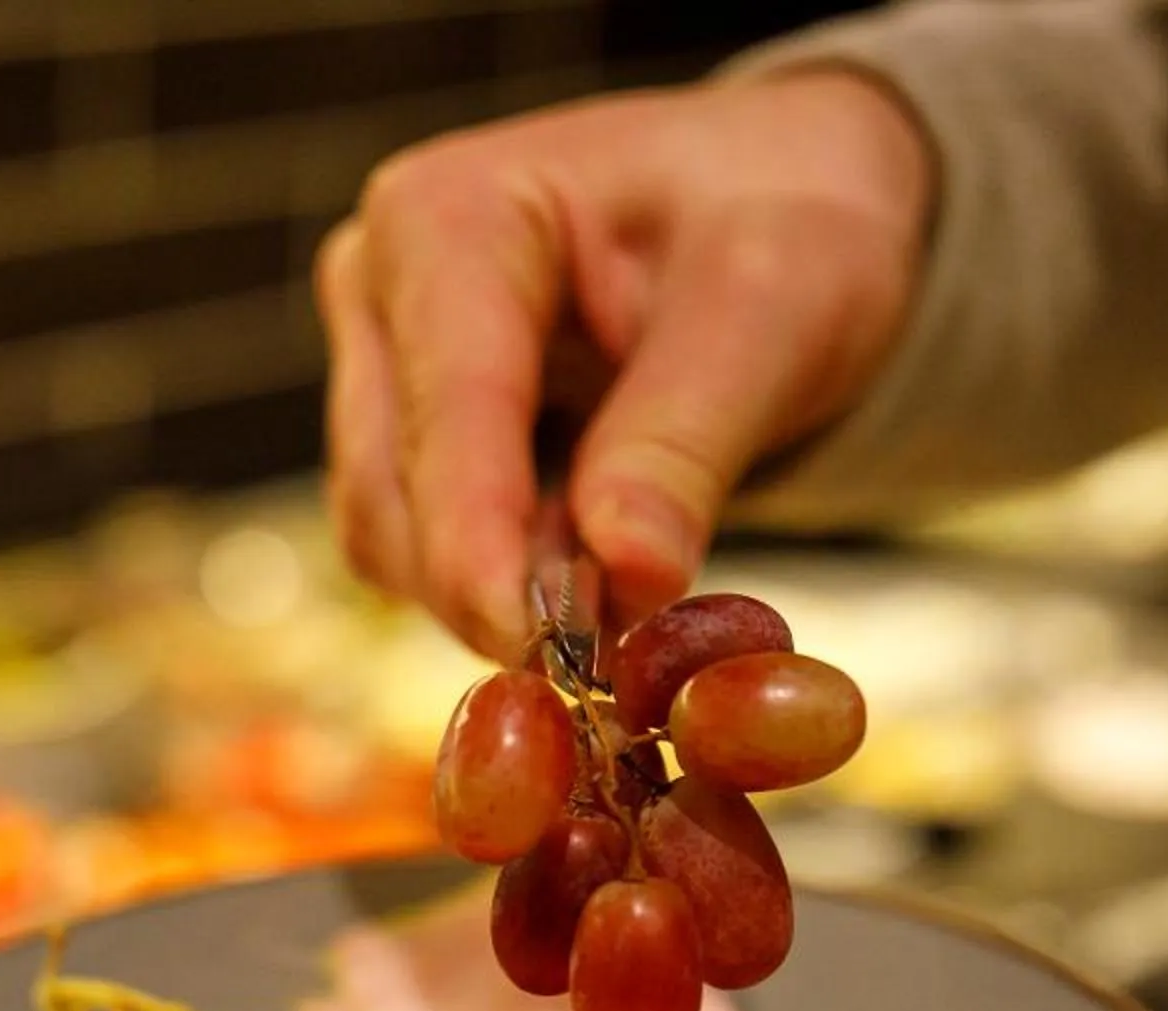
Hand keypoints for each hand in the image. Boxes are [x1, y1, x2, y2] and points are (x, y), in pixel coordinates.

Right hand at [315, 73, 934, 653]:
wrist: (788, 201)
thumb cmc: (787, 217)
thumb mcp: (775, 306)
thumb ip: (686, 439)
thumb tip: (628, 574)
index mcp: (450, 215)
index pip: (446, 407)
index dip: (477, 540)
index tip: (530, 645)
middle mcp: (380, 283)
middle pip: (390, 490)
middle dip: (491, 583)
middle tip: (617, 652)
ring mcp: (380, 361)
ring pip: (388, 536)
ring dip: (494, 594)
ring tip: (625, 588)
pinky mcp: (401, 430)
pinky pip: (417, 547)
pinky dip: (500, 584)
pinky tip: (589, 572)